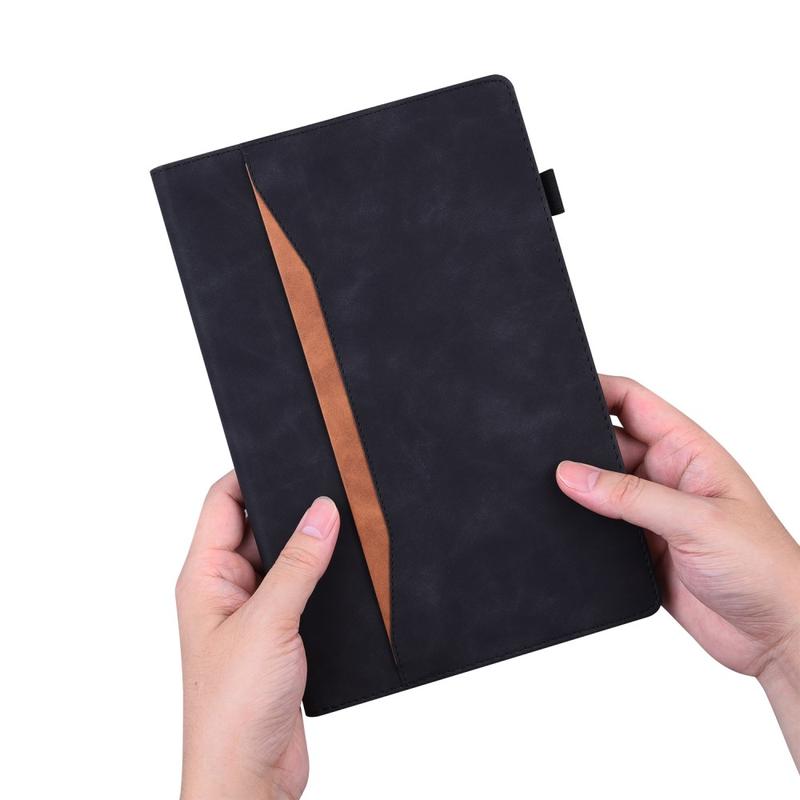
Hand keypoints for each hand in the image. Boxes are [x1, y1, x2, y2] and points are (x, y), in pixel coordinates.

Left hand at [176, 472, 338, 798]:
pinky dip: (323, 577)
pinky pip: (302, 589)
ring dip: (311, 545)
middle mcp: (227, 589)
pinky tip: (347, 572)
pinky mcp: (280, 635)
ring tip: (346, 527)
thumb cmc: (232, 709)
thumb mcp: (269, 623)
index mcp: (206, 576)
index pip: (223, 503)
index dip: (251, 473)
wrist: (248, 775)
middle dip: (292, 507)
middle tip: (330, 488)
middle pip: (259, 525)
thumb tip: (322, 511)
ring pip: (285, 558)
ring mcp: (254, 612)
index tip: (289, 453)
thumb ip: (298, 564)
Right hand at [556, 375, 799, 768]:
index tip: (562, 393)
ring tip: (549, 494)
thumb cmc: (766, 569)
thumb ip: (630, 496)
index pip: (633, 402)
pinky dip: (579, 527)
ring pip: (599, 488)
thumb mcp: (697, 522)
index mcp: (689, 451)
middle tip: (544, 453)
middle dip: (576, 445)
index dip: (599, 389)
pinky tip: (566, 530)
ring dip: (577, 491)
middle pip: (607, 444)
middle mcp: (667, 477)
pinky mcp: (641, 550)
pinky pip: (599, 528)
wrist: (776, 635)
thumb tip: (571, 474)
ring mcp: (652, 514)